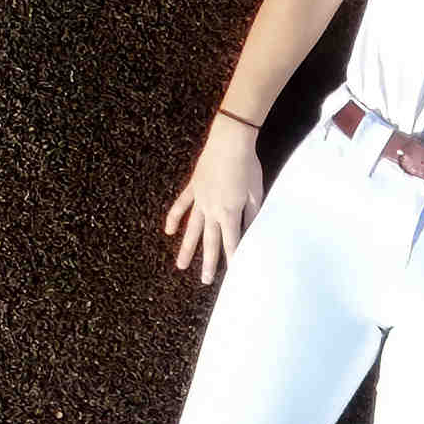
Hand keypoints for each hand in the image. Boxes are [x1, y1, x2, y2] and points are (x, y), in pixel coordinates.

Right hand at [164, 115, 267, 276]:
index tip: (233, 273)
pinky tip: (168, 231)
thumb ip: (251, 214)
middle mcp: (212, 210)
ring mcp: (200, 200)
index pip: (232, 241)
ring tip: (181, 266)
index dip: (232, 258)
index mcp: (230, 212)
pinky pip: (181, 205)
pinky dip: (173, 217)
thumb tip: (251, 231)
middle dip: (208, 262)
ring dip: (186, 248)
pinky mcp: (192, 188)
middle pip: (209, 240)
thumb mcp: (255, 193)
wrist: (230, 143)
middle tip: (205, 281)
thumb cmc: (247, 167)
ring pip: (191, 229)